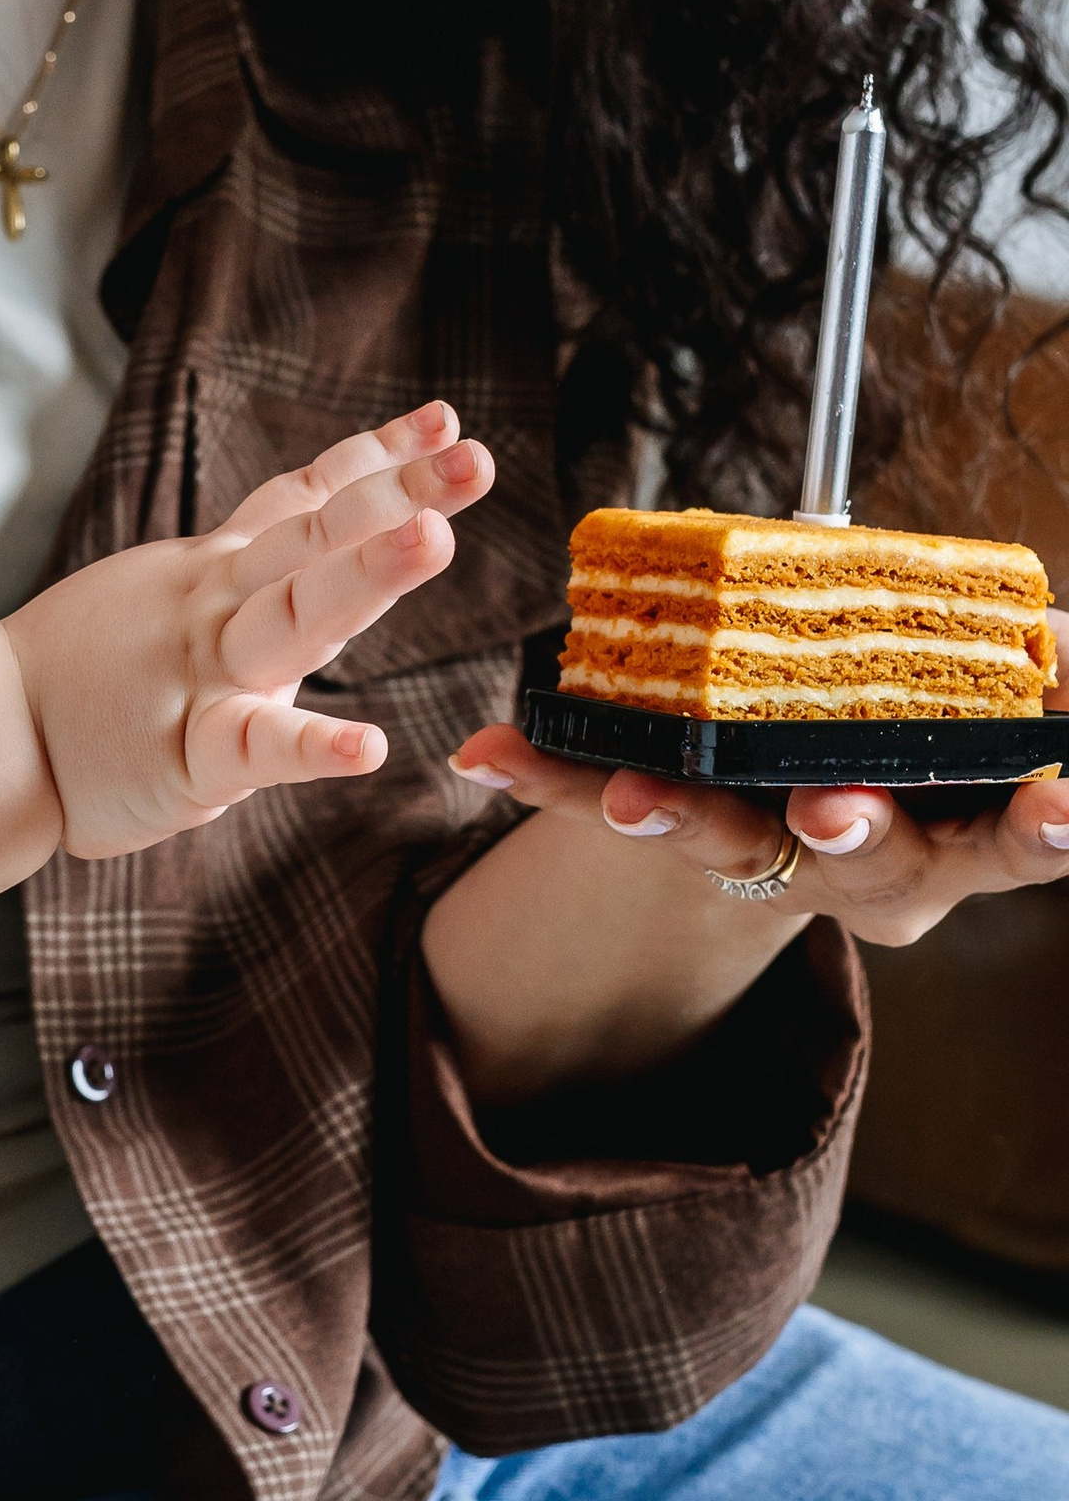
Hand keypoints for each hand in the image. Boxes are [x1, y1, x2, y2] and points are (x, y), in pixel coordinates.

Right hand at [7, 398, 493, 858]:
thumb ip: (245, 561)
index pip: (306, 501)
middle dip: (401, 494)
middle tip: (476, 461)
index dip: (378, 459)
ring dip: (363, 576)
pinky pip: (251, 748)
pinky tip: (367, 745)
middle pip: (317, 538)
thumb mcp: (167, 592)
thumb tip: (317, 516)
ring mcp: (201, 675)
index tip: (446, 423)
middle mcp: (218, 607)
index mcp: (219, 573)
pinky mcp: (185, 756)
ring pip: (292, 617)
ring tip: (432, 539)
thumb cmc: (79, 671)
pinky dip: (308, 745)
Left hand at [453, 671, 1068, 953]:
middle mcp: (863, 859)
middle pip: (867, 859)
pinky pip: (609, 798)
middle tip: (830, 807)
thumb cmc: (930, 737)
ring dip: (682, 817)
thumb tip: (1067, 640)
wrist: (819, 797)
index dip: (1043, 828)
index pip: (1016, 841)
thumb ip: (1045, 678)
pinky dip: (551, 778)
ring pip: (729, 843)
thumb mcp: (998, 727)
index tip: (1057, 802)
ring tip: (634, 798)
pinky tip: (489, 756)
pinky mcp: (678, 822)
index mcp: (961, 833)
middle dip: (854, 829)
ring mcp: (767, 851)